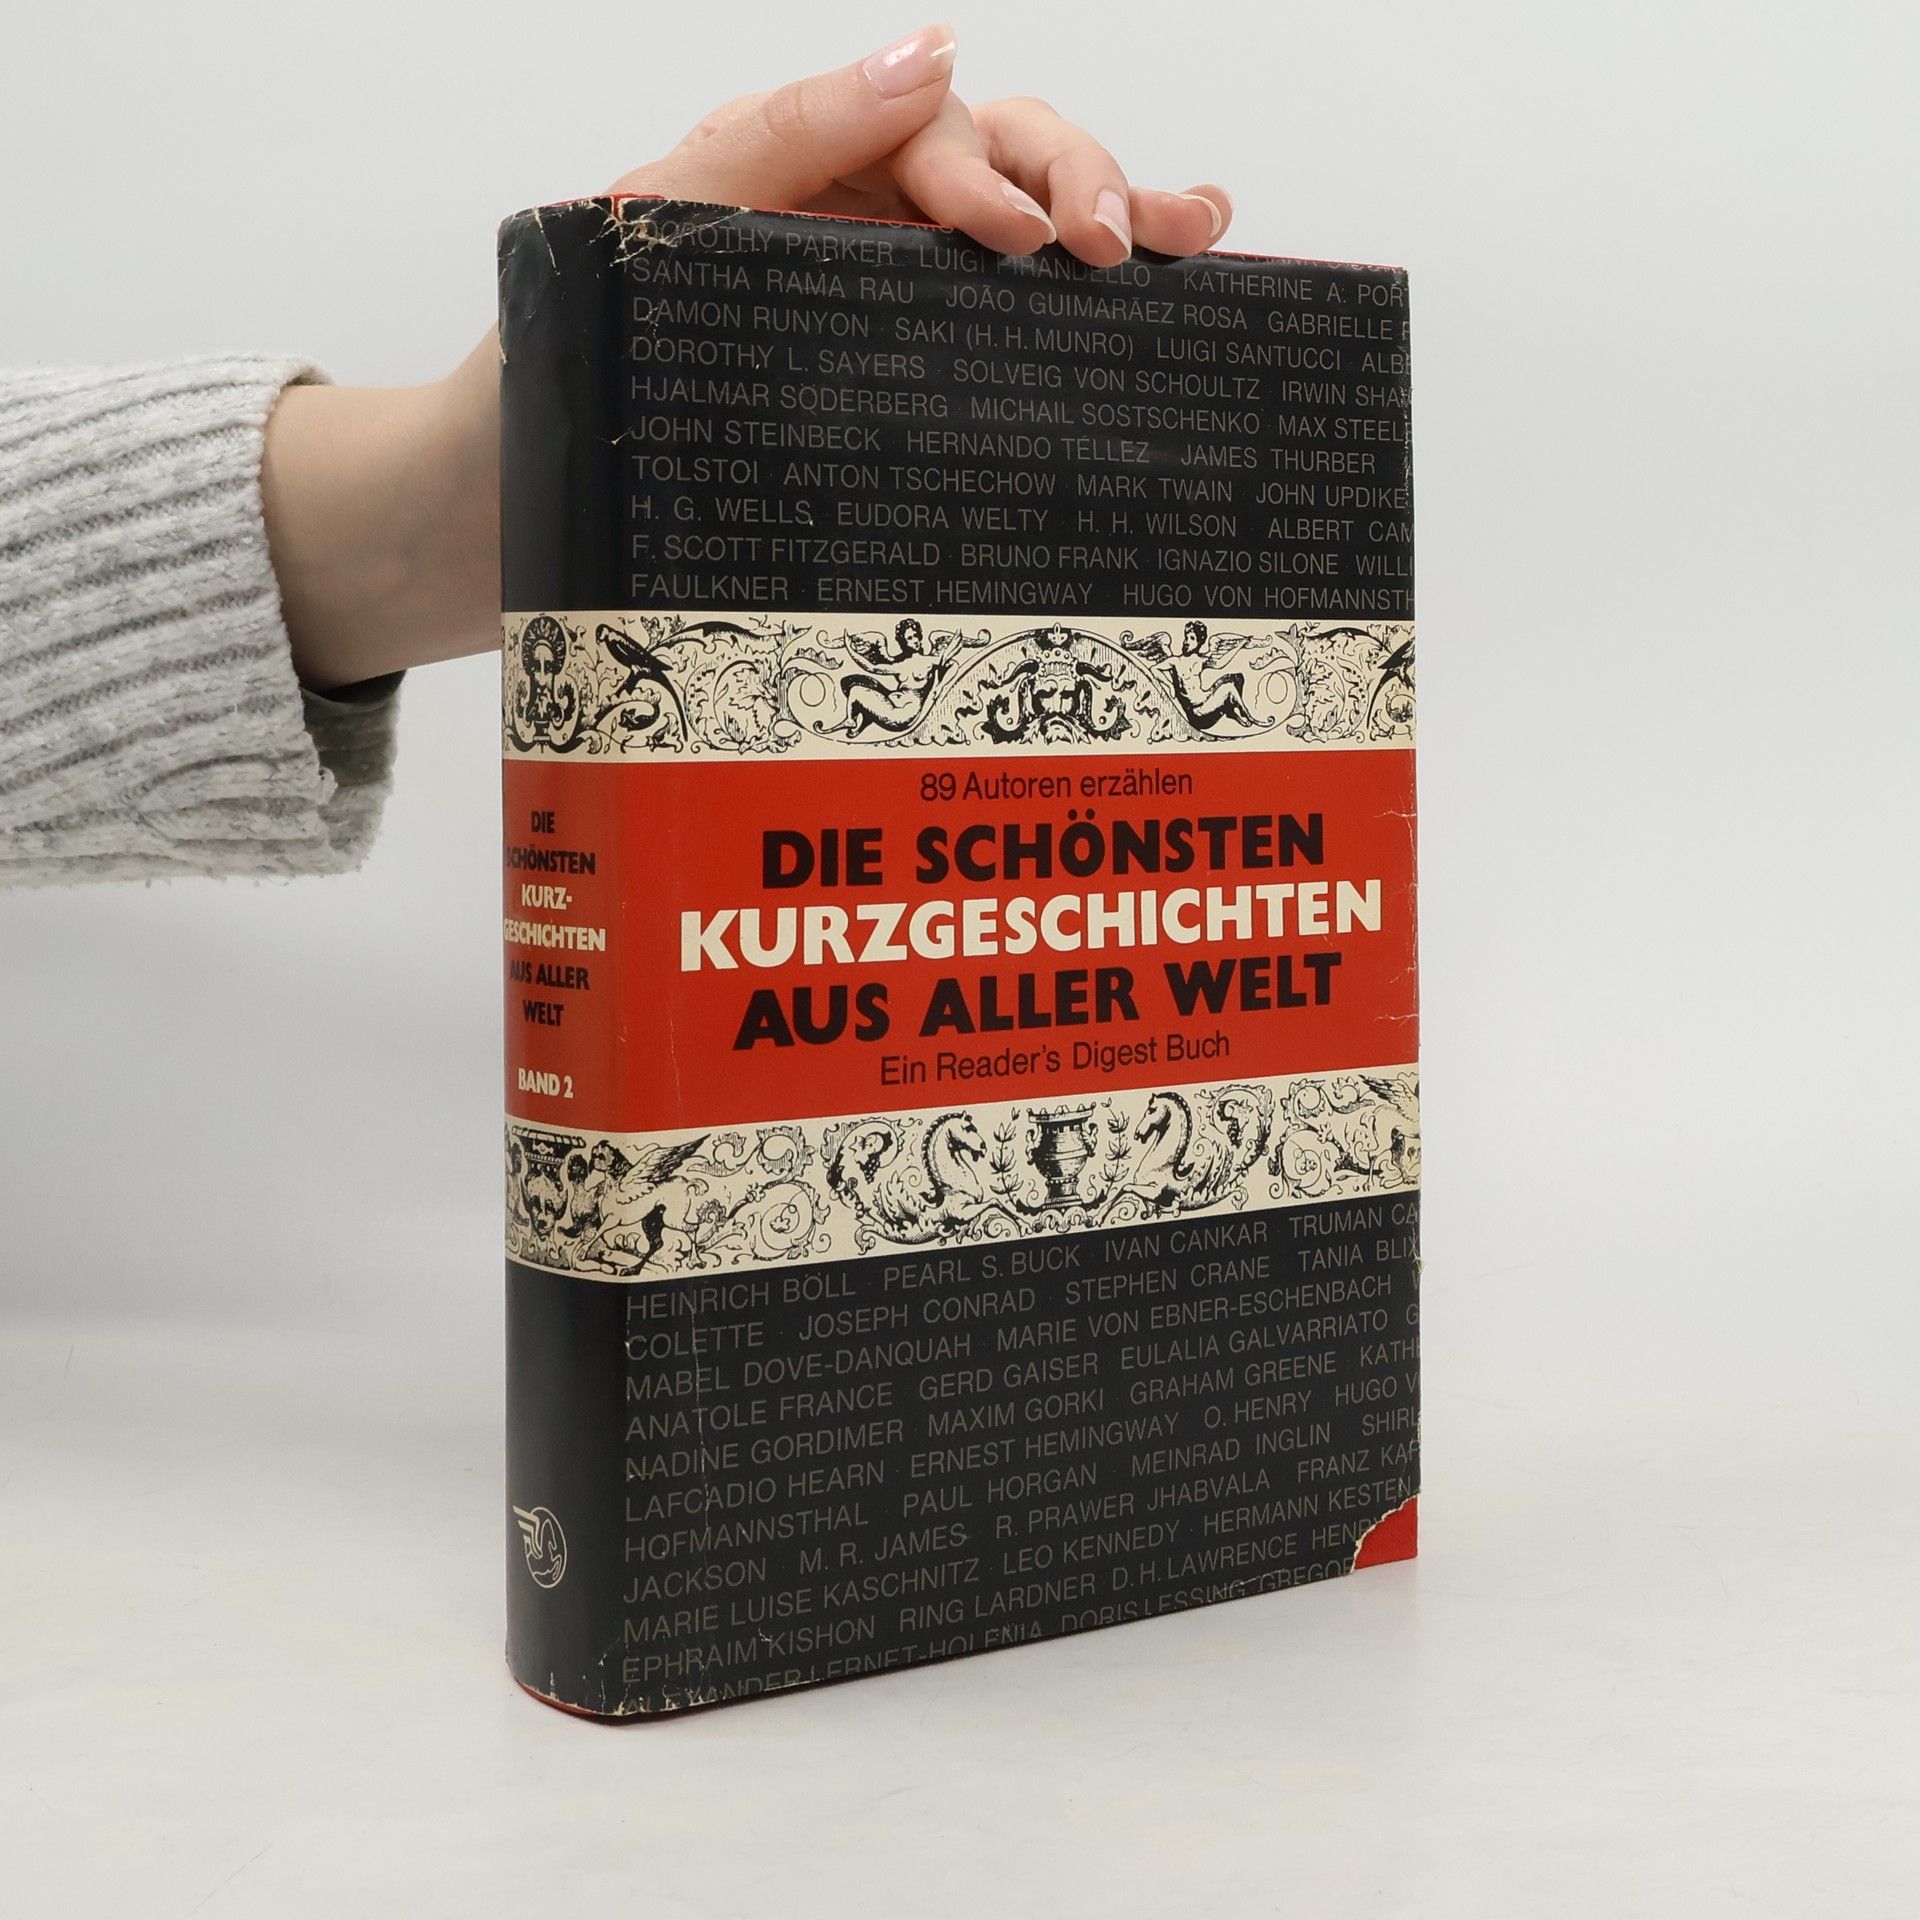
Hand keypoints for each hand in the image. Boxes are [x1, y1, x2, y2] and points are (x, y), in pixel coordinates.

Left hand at [264, 22, 1234, 689]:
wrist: (503, 523)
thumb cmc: (558, 385)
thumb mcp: (643, 232)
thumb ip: (775, 140)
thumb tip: (928, 53)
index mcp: (795, 176)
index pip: (924, 129)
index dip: (987, 168)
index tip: (1015, 241)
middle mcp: (850, 227)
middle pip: (1000, 156)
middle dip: (1075, 180)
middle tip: (1121, 245)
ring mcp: (882, 306)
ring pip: (1024, 229)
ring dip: (1115, 213)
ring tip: (1188, 238)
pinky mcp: (901, 390)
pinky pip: (1006, 330)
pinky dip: (1089, 304)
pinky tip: (1171, 291)